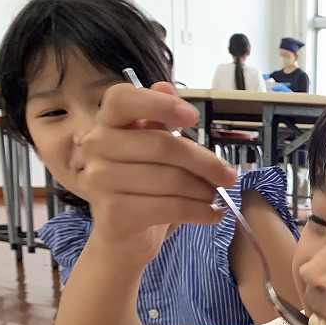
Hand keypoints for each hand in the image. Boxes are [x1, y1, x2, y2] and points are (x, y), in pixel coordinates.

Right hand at [79, 82, 236, 262]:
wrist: (124, 240)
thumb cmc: (144, 190)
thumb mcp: (154, 154)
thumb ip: (160, 123)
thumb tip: (166, 84)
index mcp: (106, 124)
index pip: (122, 99)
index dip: (159, 104)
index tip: (193, 117)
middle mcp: (95, 147)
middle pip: (162, 145)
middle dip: (205, 163)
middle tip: (230, 176)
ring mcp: (100, 181)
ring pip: (171, 179)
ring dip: (204, 191)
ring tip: (215, 197)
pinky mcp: (114, 213)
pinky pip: (171, 207)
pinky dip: (201, 212)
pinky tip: (214, 214)